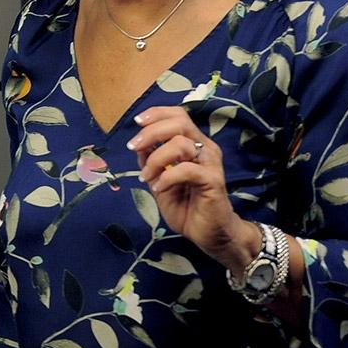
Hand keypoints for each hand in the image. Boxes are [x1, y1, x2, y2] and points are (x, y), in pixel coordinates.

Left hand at [129, 105, 260, 270]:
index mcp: (194, 144)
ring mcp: (210, 163)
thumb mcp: (159, 181)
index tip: (137, 122)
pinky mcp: (213, 180)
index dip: (157, 114)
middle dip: (152, 132)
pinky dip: (167, 177)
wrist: (208, 233)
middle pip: (180, 123)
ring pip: (181, 144)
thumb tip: (138, 145)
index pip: (179, 115)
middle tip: (134, 146)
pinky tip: (159, 188)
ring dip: (156, 159)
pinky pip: (187, 169)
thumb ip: (151, 162)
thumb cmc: (186, 206)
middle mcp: (205, 148)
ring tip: (147, 176)